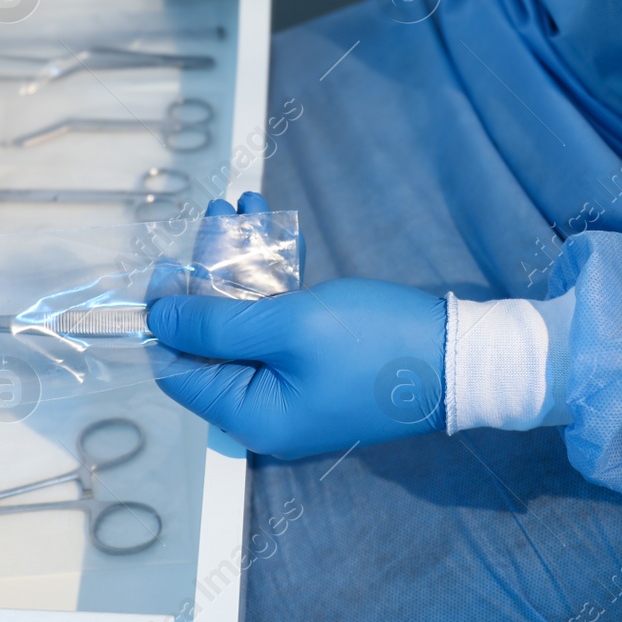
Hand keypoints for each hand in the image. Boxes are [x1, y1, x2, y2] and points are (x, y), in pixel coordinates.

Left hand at [147, 201, 446, 457]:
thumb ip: (215, 324)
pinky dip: (272, 276)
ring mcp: (292, 386)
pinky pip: (278, 320)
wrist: (463, 357)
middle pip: (211, 338)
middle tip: (213, 217)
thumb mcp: (288, 325)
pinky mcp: (317, 363)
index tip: (168, 263)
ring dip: (239, 262)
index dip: (167, 315)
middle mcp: (264, 408)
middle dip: (207, 272)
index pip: (177, 369)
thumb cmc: (376, 343)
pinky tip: (269, 226)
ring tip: (239, 206)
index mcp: (249, 415)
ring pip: (245, 320)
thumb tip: (157, 320)